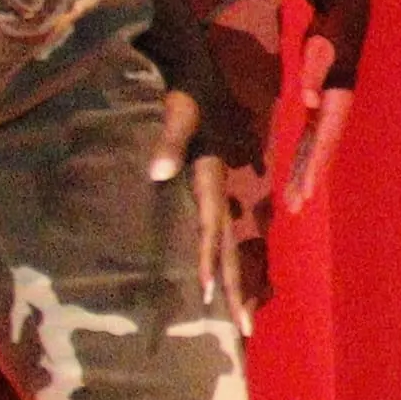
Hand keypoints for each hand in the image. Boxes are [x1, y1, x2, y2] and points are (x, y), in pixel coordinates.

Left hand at [145, 82, 241, 318]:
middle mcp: (221, 188)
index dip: (209, 258)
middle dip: (237, 289)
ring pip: (230, 244)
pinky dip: (222, 261)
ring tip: (239, 319)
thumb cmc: (183, 88)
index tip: (208, 294)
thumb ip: (168, 139)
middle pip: (231, 246)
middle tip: (243, 330)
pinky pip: (220, 232)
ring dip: (235, 282)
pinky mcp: (212, 187)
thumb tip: (158, 175)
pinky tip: (221, 280)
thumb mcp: (176, 108)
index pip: (212, 224)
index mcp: (213, 173)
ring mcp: (219, 190)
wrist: (196, 69)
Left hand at [276, 24, 357, 215]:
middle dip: (307, 183)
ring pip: (313, 154)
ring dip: (302, 178)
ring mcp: (326, 117)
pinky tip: (293, 177)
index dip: (314, 170)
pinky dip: (300, 161)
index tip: (306, 193)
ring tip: (291, 204)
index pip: (323, 144)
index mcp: (336, 107)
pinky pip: (308, 143)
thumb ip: (312, 76)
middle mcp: (333, 118)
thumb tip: (307, 101)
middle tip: (294, 210)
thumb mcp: (319, 52)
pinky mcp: (318, 114)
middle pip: (319, 156)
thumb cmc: (330, 38)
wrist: (342, 27)